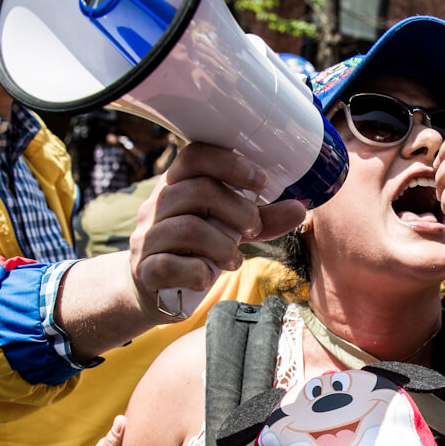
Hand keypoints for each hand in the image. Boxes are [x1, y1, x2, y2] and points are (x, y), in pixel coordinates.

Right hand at [127, 143, 305, 317]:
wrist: (149, 289)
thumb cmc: (193, 251)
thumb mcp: (227, 230)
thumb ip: (260, 219)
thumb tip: (300, 208)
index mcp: (177, 186)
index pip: (195, 156)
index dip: (230, 163)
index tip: (262, 181)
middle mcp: (157, 207)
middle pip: (198, 190)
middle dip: (238, 210)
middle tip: (253, 228)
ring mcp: (147, 238)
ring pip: (188, 229)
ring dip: (223, 246)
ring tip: (235, 260)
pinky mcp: (144, 270)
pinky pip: (169, 265)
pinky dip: (198, 272)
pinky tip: (207, 277)